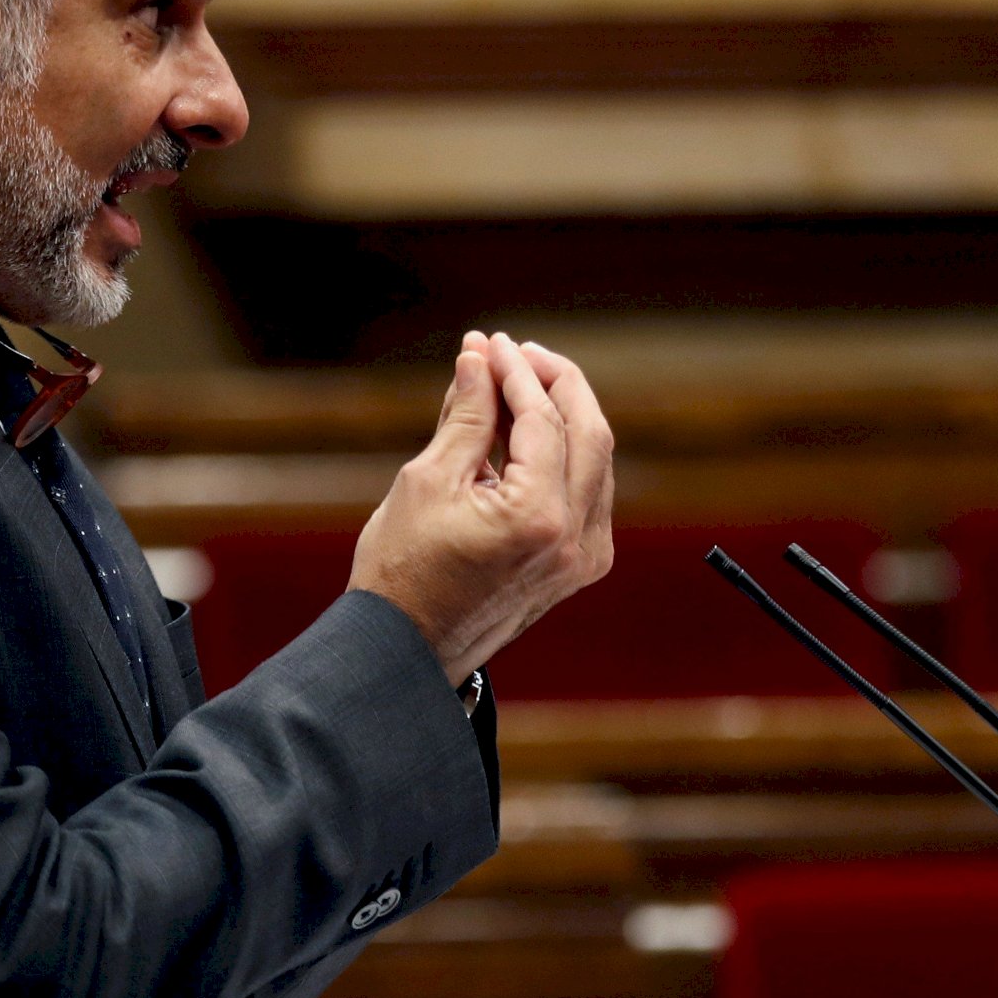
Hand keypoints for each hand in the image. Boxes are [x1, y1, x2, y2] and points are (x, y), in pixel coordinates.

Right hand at [350, 332, 615, 686]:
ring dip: (561, 415)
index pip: (545, 420)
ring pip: (594, 460)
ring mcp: (585, 557)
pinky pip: (587, 491)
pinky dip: (563, 454)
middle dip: (554, 382)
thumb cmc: (403, 572)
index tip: (489, 344)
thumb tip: (479, 358)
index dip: (517, 374)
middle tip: (513, 353)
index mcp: (538, 518)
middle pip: (590, 432)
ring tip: (512, 384)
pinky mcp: (579, 566)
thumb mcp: (427, 481)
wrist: (406, 652)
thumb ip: (465, 415)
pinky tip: (524, 431)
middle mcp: (576, 538)